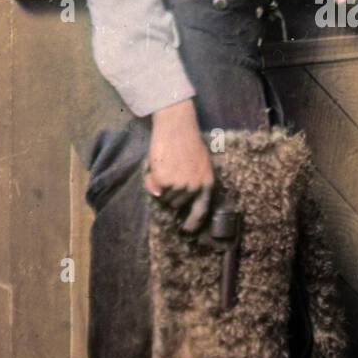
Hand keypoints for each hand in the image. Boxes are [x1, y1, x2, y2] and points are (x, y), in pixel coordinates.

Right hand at [145, 99, 214, 233]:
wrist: (177, 126)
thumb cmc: (186, 142)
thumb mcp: (198, 164)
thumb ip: (189, 183)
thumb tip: (166, 198)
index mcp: (206, 183)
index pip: (201, 211)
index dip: (193, 223)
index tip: (186, 231)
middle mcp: (194, 188)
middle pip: (176, 204)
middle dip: (168, 194)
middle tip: (167, 173)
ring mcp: (180, 186)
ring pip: (163, 198)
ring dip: (159, 186)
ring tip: (164, 165)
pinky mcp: (165, 181)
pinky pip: (152, 188)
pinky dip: (150, 178)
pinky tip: (156, 163)